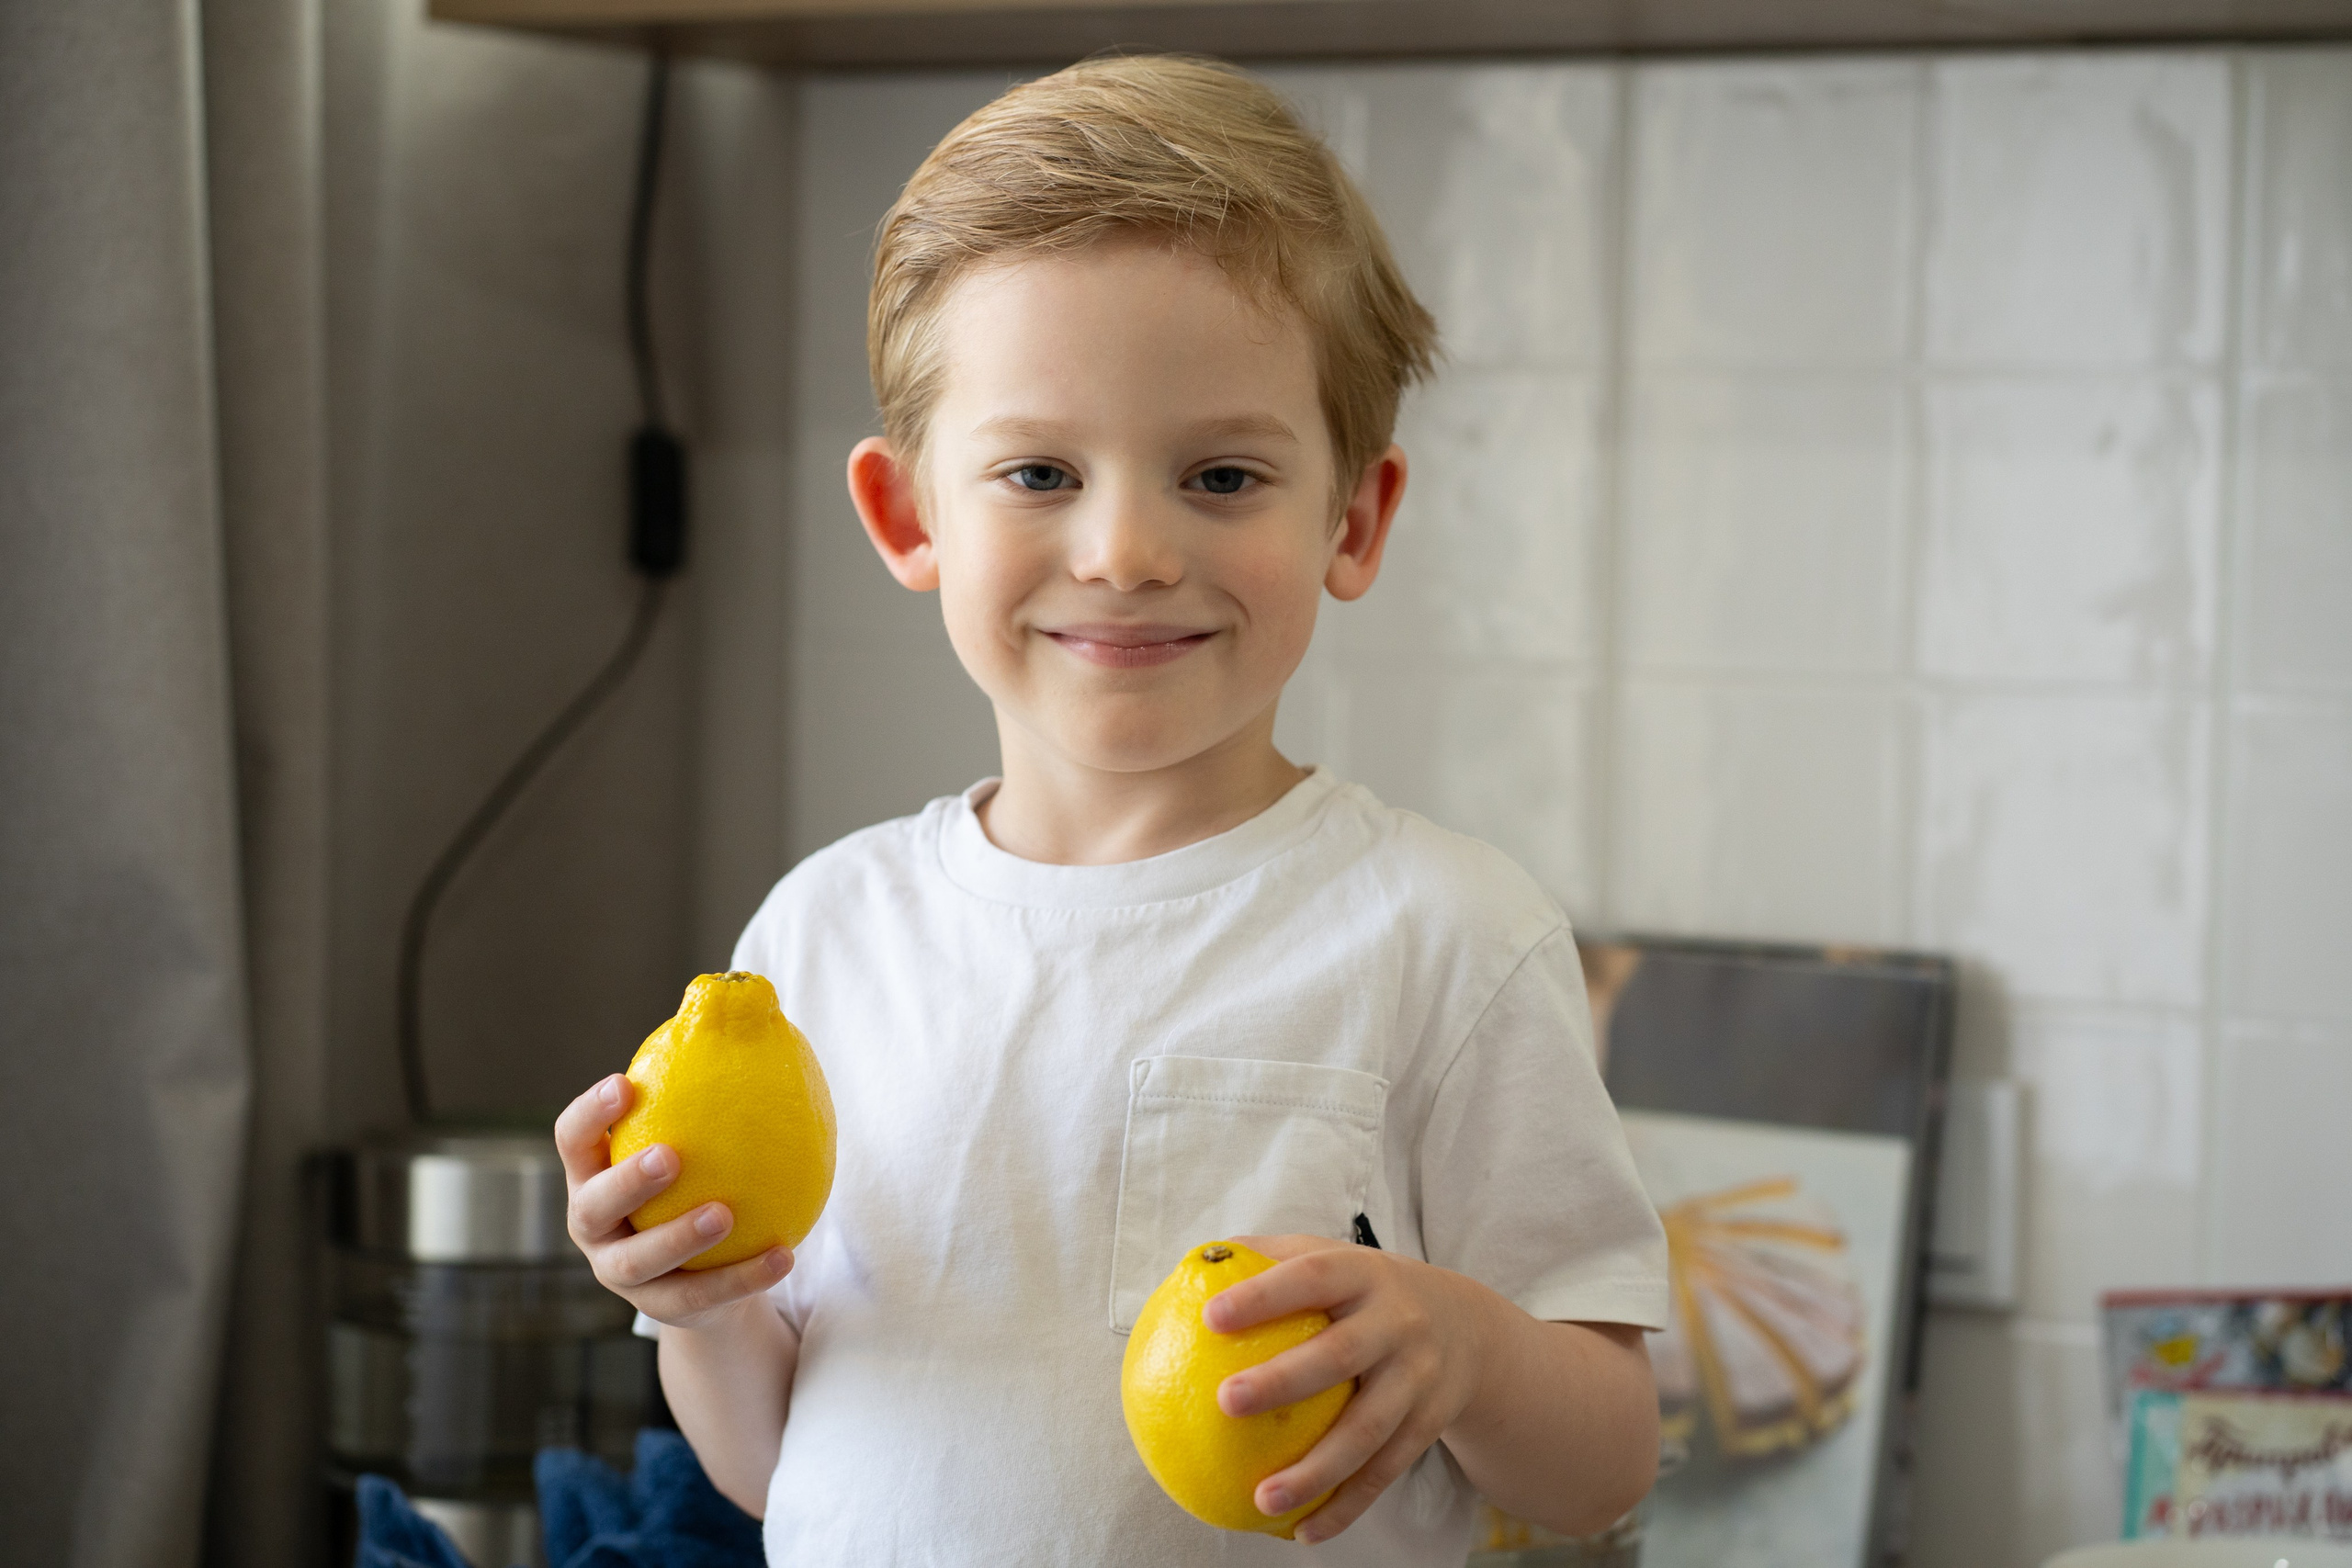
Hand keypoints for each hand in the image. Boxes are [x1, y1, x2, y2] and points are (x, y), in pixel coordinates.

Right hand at [554, 1073, 792, 1330]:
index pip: (572, 1139)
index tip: (626, 1083)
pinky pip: (700, 1296)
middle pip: (593, 1205)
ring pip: (638, 1261)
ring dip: (679, 1237)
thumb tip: (752, 1003)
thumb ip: (709, 1088)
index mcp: (591, 1174)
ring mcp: (619, 1272)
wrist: (699, 1272)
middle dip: (627, 1181)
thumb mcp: (694, 1139)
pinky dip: (743, 1277)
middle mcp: (592, 1225)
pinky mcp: (659, 1310)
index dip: (590, 1113)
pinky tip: (784, 1255)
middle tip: (671, 1156)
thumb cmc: (695, 1180)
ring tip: (725, 1214)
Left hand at [1208, 1234, 1492, 1543]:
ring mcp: (1417, 1377)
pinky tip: (1302, 1532)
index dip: (1263, 1295)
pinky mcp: (1427, 1424)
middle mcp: (1396, 1323)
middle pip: (1340, 1355)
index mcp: (1363, 1275)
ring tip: (1262, 1500)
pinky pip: (1384, 1472)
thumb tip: (1193, 1264)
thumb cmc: (1368, 1291)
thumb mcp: (1334, 1258)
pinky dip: (1345, 1506)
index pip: (1311, 1277)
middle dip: (1283, 1380)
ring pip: (1366, 1430)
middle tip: (1225, 1402)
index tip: (1210, 1317)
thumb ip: (1269, 1258)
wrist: (1467, 1328)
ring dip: (1315, 1471)